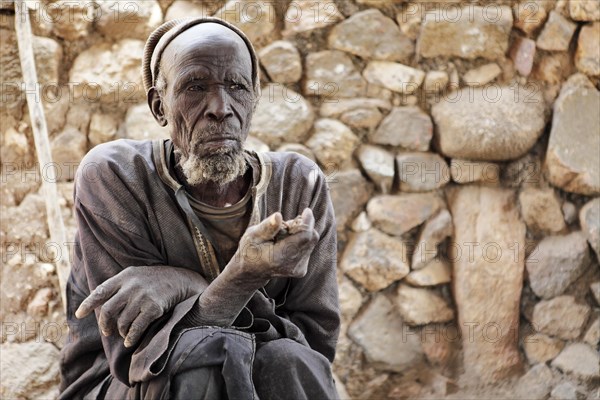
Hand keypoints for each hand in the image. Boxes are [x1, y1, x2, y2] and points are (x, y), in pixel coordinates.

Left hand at [75, 266, 207, 346]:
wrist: (180, 280)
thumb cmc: (153, 280)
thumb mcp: (134, 275)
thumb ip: (117, 286)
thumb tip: (97, 305)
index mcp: (124, 276)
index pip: (100, 291)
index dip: (88, 304)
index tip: (79, 315)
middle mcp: (132, 286)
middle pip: (108, 310)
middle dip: (104, 325)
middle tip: (106, 332)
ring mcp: (143, 297)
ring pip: (122, 321)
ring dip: (120, 331)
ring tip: (123, 333)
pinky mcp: (153, 308)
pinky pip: (136, 328)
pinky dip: (131, 337)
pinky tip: (130, 341)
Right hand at [232, 208, 319, 282]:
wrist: (251, 272)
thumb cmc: (250, 250)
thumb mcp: (252, 235)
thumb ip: (267, 227)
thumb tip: (278, 216)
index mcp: (278, 257)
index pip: (304, 237)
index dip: (307, 223)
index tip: (307, 211)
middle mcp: (291, 265)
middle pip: (311, 238)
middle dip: (303, 226)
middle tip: (285, 225)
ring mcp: (298, 269)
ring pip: (311, 242)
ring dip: (301, 234)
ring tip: (282, 236)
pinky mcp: (302, 270)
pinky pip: (308, 248)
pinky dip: (300, 241)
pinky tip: (286, 244)